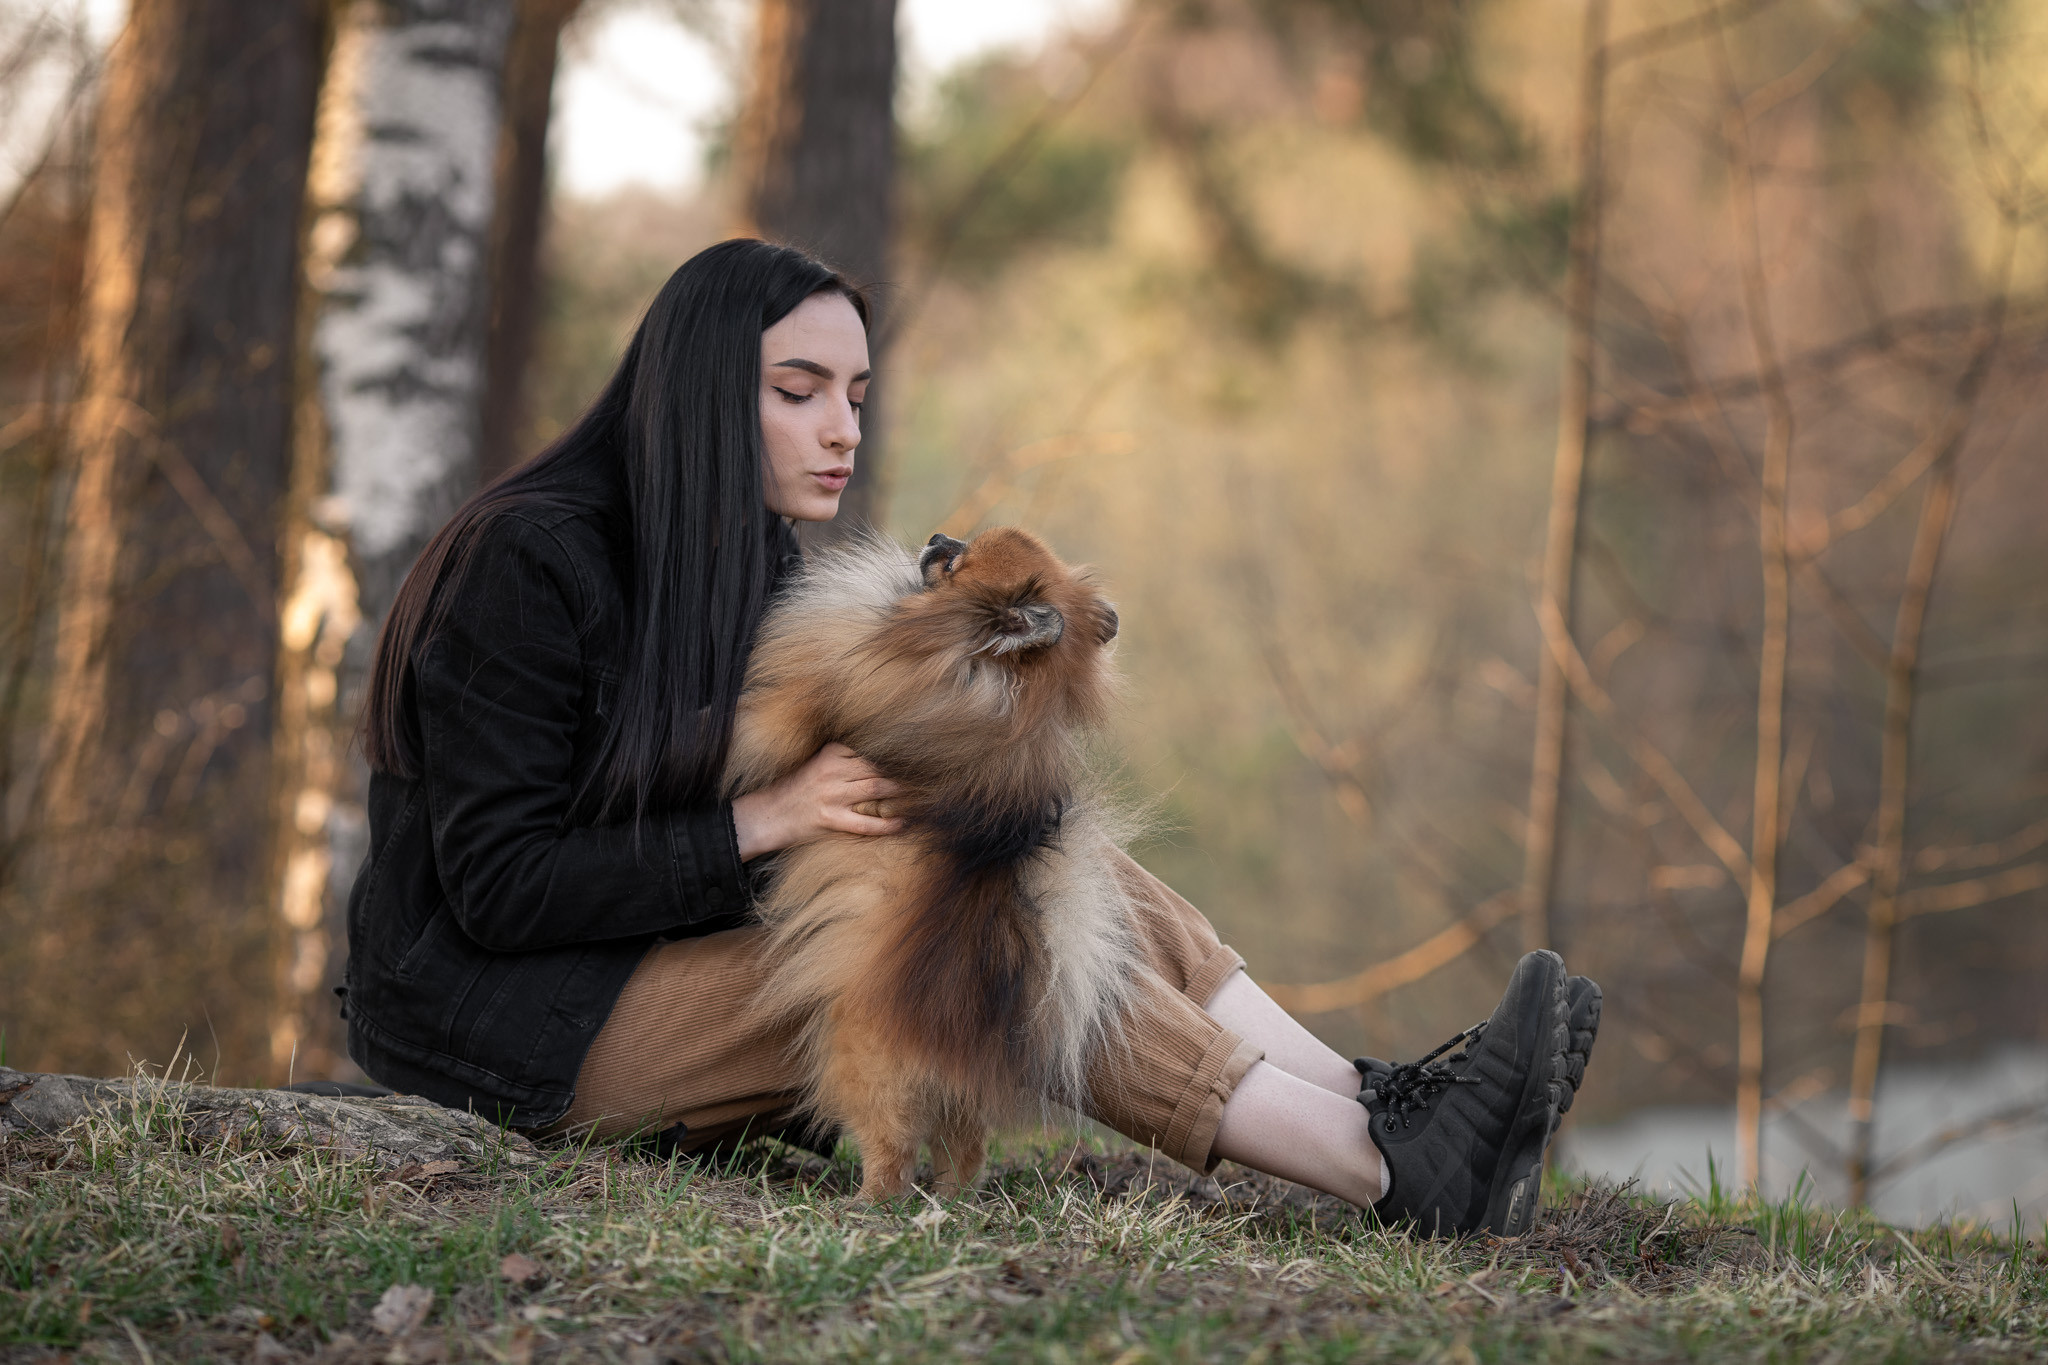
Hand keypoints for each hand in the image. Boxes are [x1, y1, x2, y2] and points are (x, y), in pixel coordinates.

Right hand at [732, 742, 904, 860]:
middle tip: (926, 772)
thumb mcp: (820, 762)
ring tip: (921, 794)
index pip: (871, 747)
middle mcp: (833, 771)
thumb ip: (848, 757)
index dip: (895, 750)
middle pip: (877, 766)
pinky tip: (902, 823)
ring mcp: (832, 796)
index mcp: (831, 753)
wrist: (770, 814)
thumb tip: (884, 755)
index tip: (917, 751)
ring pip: (876, 789)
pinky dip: (887, 824)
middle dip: (903, 770)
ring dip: (901, 792)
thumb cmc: (799, 787)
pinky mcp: (831, 819)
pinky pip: (866, 823)